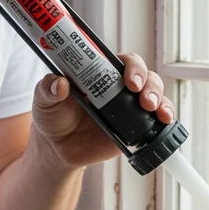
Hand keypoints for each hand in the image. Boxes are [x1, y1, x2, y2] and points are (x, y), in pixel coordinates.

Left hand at [31, 53, 174, 170]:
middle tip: (139, 94)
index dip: (131, 66)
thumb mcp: (43, 99)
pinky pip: (156, 119)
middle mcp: (118, 87)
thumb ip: (48, 88)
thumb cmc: (52, 116)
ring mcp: (129, 108)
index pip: (122, 61)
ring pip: (155, 93)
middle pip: (144, 75)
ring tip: (152, 109)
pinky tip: (164, 120)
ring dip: (159, 98)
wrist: (57, 148)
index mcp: (100, 74)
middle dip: (148, 82)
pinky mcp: (135, 128)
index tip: (128, 79)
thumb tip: (59, 83)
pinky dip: (165, 117)